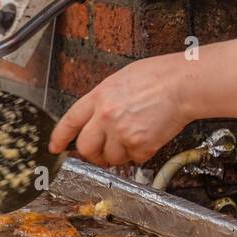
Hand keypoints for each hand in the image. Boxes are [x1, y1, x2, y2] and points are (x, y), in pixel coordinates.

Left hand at [48, 53, 192, 165]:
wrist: (182, 84)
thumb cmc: (157, 77)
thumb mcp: (119, 81)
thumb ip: (103, 101)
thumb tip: (95, 120)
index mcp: (98, 97)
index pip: (69, 121)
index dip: (59, 137)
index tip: (54, 147)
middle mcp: (106, 116)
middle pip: (86, 148)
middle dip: (93, 154)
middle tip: (103, 152)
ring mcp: (122, 132)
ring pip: (110, 159)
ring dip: (119, 155)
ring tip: (133, 139)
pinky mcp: (141, 145)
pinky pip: (134, 160)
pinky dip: (140, 155)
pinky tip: (148, 138)